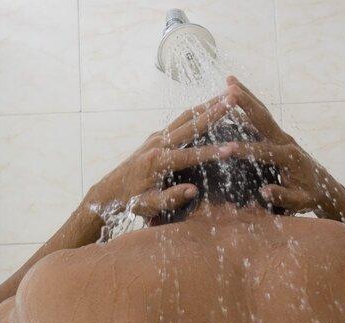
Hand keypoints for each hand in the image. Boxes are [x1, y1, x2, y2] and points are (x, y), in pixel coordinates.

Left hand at [86, 95, 237, 218]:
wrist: (110, 190)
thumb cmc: (131, 201)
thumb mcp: (149, 206)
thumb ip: (170, 199)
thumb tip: (193, 190)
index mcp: (158, 162)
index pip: (190, 155)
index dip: (212, 153)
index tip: (233, 148)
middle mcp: (157, 144)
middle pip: (190, 125)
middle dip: (214, 112)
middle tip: (234, 98)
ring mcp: (156, 137)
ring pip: (185, 117)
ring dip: (207, 105)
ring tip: (228, 95)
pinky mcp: (156, 136)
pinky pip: (180, 120)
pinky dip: (197, 112)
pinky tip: (210, 107)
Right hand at [223, 76, 344, 216]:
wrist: (324, 187)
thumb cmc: (309, 196)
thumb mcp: (299, 202)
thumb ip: (283, 197)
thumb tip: (264, 191)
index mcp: (289, 156)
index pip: (262, 151)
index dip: (244, 151)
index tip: (225, 149)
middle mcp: (285, 140)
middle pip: (263, 118)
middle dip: (246, 102)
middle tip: (229, 87)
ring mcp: (282, 136)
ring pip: (261, 112)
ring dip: (246, 96)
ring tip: (229, 80)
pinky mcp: (277, 136)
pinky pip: (260, 119)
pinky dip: (248, 106)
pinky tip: (234, 99)